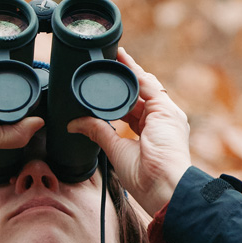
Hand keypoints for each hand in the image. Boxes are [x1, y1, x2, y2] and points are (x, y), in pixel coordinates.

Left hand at [67, 48, 190, 214]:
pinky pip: (147, 84)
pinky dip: (133, 71)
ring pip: (144, 85)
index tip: (103, 88)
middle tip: (105, 64)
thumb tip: (75, 124)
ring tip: (110, 55)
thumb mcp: (117, 150)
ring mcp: (166, 114)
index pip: (134, 109)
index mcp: (153, 133)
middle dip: (123, 79)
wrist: (164, 187)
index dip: (118, 98)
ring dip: (127, 70)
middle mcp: (162, 120)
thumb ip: (99, 132)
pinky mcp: (166, 109)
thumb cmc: (146, 179)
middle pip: (140, 93)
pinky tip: (120, 59)